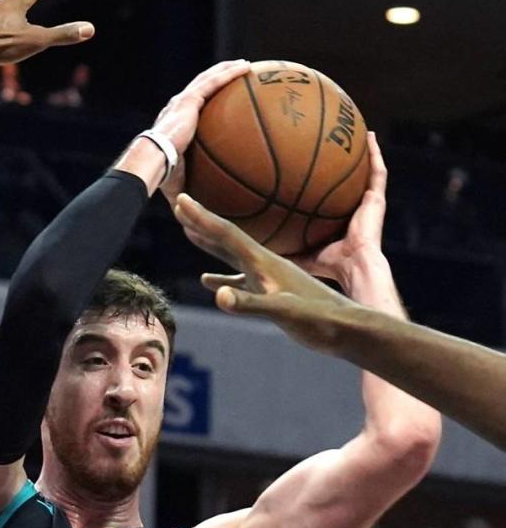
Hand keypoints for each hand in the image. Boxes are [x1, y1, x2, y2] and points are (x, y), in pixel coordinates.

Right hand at [152, 59, 250, 201]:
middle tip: (236, 75)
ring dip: (226, 70)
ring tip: (245, 65)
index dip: (205, 101)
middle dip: (218, 78)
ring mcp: (183, 101)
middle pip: (201, 87)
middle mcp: (177, 108)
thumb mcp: (181, 182)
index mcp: (173, 124)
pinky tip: (246, 68)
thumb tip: (206, 214)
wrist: (152, 162)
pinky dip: (230, 73)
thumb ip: (194, 188)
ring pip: (209, 78)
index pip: (191, 108)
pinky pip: (214, 82)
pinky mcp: (190, 99)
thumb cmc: (162, 177)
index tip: (219, 101)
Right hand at [172, 192, 356, 353]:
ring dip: (210, 244)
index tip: (182, 198)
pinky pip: (240, 280)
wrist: (347, 330)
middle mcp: (265, 264)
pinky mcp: (272, 294)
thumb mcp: (283, 311)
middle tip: (180, 204)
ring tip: (191, 233)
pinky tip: (210, 281)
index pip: (227, 234)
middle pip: (226, 238)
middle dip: (202, 222)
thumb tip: (218, 294)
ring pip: (232, 256)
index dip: (202, 218)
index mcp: (265, 262)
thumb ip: (250, 303)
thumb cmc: (320, 320)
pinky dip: (223, 277)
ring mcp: (268, 279)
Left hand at [288, 133, 385, 289]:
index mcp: (337, 223)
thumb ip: (278, 248)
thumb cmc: (327, 266)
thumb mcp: (296, 254)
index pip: (329, 199)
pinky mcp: (377, 200)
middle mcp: (353, 211)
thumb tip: (249, 245)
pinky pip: (378, 171)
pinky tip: (369, 136)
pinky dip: (375, 153)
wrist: (353, 266)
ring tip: (355, 131)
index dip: (321, 185)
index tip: (308, 168)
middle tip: (330, 143)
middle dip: (341, 164)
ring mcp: (367, 204)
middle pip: (347, 182)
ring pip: (365, 172)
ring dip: (362, 152)